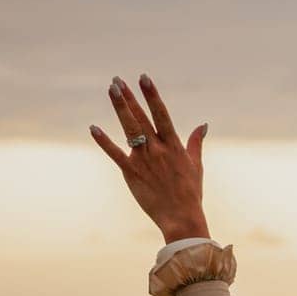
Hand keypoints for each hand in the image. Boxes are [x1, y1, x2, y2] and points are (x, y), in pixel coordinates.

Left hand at [90, 75, 210, 242]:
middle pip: (141, 118)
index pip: (161, 114)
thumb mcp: (196, 165)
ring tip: (111, 91)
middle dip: (129, 98)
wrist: (181, 217)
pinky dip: (104, 141)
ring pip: (129, 129)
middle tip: (117, 80)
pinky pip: (115, 154)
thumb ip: (196, 142)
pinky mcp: (131, 173)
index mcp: (174, 146)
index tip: (143, 78)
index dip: (152, 95)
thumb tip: (203, 125)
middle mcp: (158, 149)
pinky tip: (94, 128)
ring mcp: (144, 160)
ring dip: (120, 108)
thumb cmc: (190, 192)